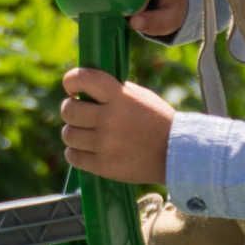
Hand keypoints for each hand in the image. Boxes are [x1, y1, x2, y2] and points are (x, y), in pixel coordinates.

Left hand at [60, 67, 175, 184]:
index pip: (82, 79)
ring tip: (86, 134)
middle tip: (81, 114)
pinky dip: (75, 152)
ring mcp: (105, 144)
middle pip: (68, 110)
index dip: (71, 81)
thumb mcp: (139, 96)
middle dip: (71, 110)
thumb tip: (83, 91)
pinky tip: (86, 149)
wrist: (176, 153)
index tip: (72, 88)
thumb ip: (112, 92)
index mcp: (119, 96)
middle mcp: (109, 119)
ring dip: (74, 132)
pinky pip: (73, 156)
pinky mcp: (103, 166)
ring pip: (68, 135)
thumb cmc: (157, 121)